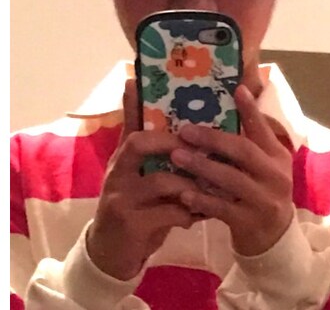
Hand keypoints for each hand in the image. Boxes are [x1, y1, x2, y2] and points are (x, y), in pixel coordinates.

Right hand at [87, 79, 200, 280]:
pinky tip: (200, 213)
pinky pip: (168, 212)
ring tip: (211, 183)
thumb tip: (185, 130)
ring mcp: (121, 198)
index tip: (138, 81)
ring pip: (160, 179)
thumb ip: (156, 156)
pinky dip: (189, 211)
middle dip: (172, 139)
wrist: (111, 255)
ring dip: (190, 181)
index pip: (129, 124)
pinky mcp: (131, 225)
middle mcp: (117, 173)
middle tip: (200, 143)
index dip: (134, 103)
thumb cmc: (133, 208)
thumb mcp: (139, 178)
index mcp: (122, 159)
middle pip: (138, 143)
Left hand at [171, 84, 293, 256]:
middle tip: (185, 130)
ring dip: (201, 167)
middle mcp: (275, 175)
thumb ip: (251, 139)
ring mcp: (263, 199)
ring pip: (230, 179)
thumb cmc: (262, 189)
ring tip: (177, 156)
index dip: (250, 109)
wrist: (274, 237)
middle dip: (213, 139)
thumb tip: (233, 99)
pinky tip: (183, 193)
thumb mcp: (265, 163)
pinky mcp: (249, 222)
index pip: (263, 128)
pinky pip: (222, 208)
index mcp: (277, 155)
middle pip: (243, 151)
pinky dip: (201, 200)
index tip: (236, 89)